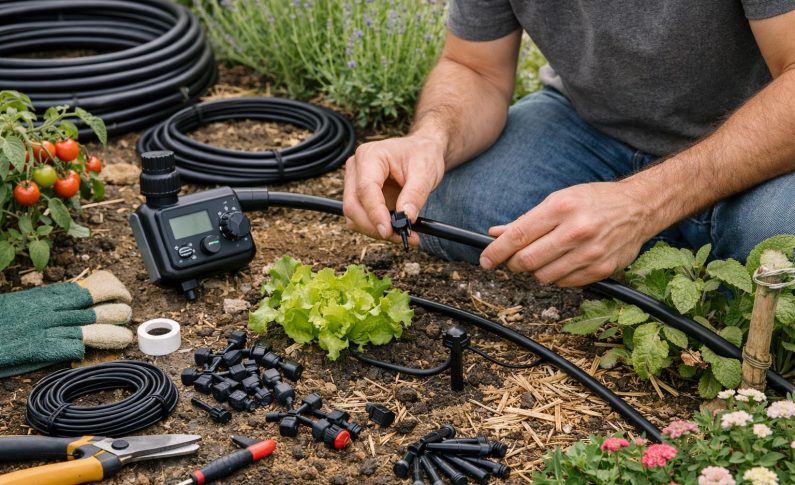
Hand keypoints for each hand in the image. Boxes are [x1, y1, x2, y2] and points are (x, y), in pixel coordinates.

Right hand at [343, 133, 445, 244]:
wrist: (421, 151)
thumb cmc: (422, 155)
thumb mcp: (426, 172)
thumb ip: (415, 194)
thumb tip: (406, 217)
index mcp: (370, 156)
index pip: (365, 189)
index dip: (375, 213)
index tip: (388, 230)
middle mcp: (356, 168)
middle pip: (353, 205)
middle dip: (374, 227)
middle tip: (400, 237)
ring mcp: (355, 183)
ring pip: (353, 216)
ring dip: (374, 231)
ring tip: (402, 235)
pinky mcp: (359, 196)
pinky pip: (361, 218)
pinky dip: (376, 228)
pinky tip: (395, 230)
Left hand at [479, 181, 653, 286]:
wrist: (639, 207)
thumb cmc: (594, 201)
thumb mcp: (558, 200)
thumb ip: (526, 220)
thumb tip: (496, 234)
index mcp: (561, 208)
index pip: (518, 236)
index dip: (496, 252)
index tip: (486, 261)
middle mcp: (576, 231)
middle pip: (527, 260)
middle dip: (514, 263)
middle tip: (516, 258)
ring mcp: (590, 252)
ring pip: (543, 276)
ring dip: (537, 271)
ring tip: (546, 257)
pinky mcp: (602, 269)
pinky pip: (564, 283)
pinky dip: (557, 277)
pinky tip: (564, 262)